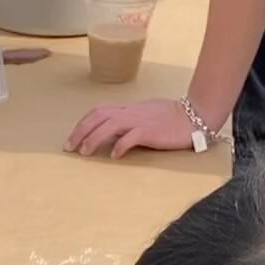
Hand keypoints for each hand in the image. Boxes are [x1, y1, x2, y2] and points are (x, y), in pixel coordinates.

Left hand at [65, 98, 198, 158]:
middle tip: (69, 148)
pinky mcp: (151, 131)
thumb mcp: (144, 117)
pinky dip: (120, 145)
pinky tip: (114, 155)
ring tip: (84, 152)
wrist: (195, 115)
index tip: (71, 140)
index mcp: (128, 109)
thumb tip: (109, 136)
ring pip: (110, 125)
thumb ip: (126, 124)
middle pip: (98, 116)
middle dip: (80, 132)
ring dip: (94, 138)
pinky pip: (132, 136)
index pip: (98, 112)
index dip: (82, 124)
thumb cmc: (170, 119)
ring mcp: (140, 120)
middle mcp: (130, 112)